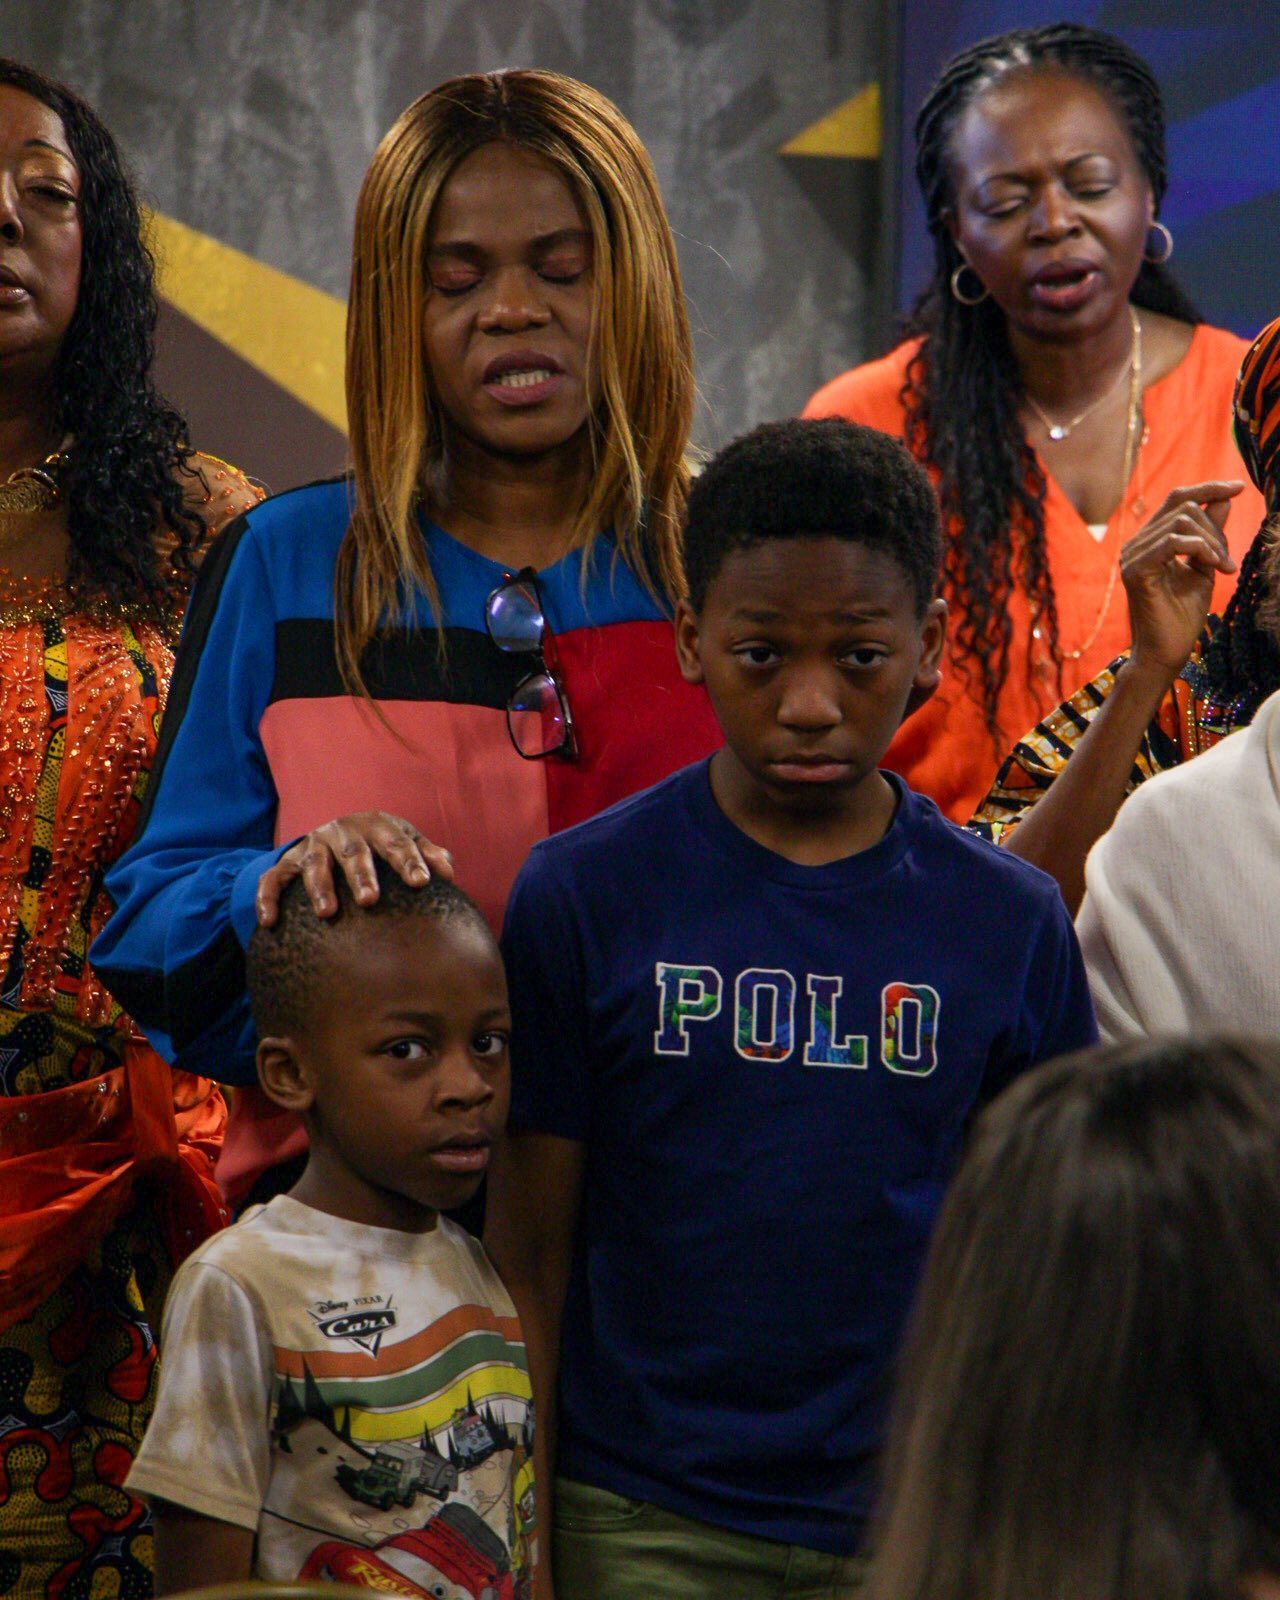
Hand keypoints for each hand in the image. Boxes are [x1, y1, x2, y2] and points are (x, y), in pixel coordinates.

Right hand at [256, 811, 452, 924]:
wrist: (333, 834)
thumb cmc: (379, 844)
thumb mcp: (403, 842)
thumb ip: (427, 854)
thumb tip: (449, 872)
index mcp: (376, 825)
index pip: (396, 842)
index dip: (409, 860)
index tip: (422, 882)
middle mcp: (342, 831)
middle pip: (353, 852)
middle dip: (361, 875)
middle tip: (370, 900)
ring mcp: (313, 845)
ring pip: (314, 864)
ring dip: (319, 887)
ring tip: (327, 913)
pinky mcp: (287, 862)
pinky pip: (273, 878)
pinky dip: (268, 898)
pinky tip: (270, 922)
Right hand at [1120, 481, 1240, 681]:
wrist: (1167, 650)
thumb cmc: (1182, 615)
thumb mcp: (1204, 565)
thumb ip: (1210, 533)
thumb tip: (1224, 499)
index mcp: (1150, 540)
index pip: (1176, 498)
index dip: (1208, 488)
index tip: (1239, 487)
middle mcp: (1136, 543)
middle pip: (1183, 506)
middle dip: (1215, 529)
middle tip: (1228, 561)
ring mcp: (1132, 555)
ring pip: (1182, 521)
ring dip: (1212, 542)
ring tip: (1222, 568)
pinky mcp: (1136, 570)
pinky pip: (1173, 541)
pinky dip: (1199, 548)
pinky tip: (1213, 566)